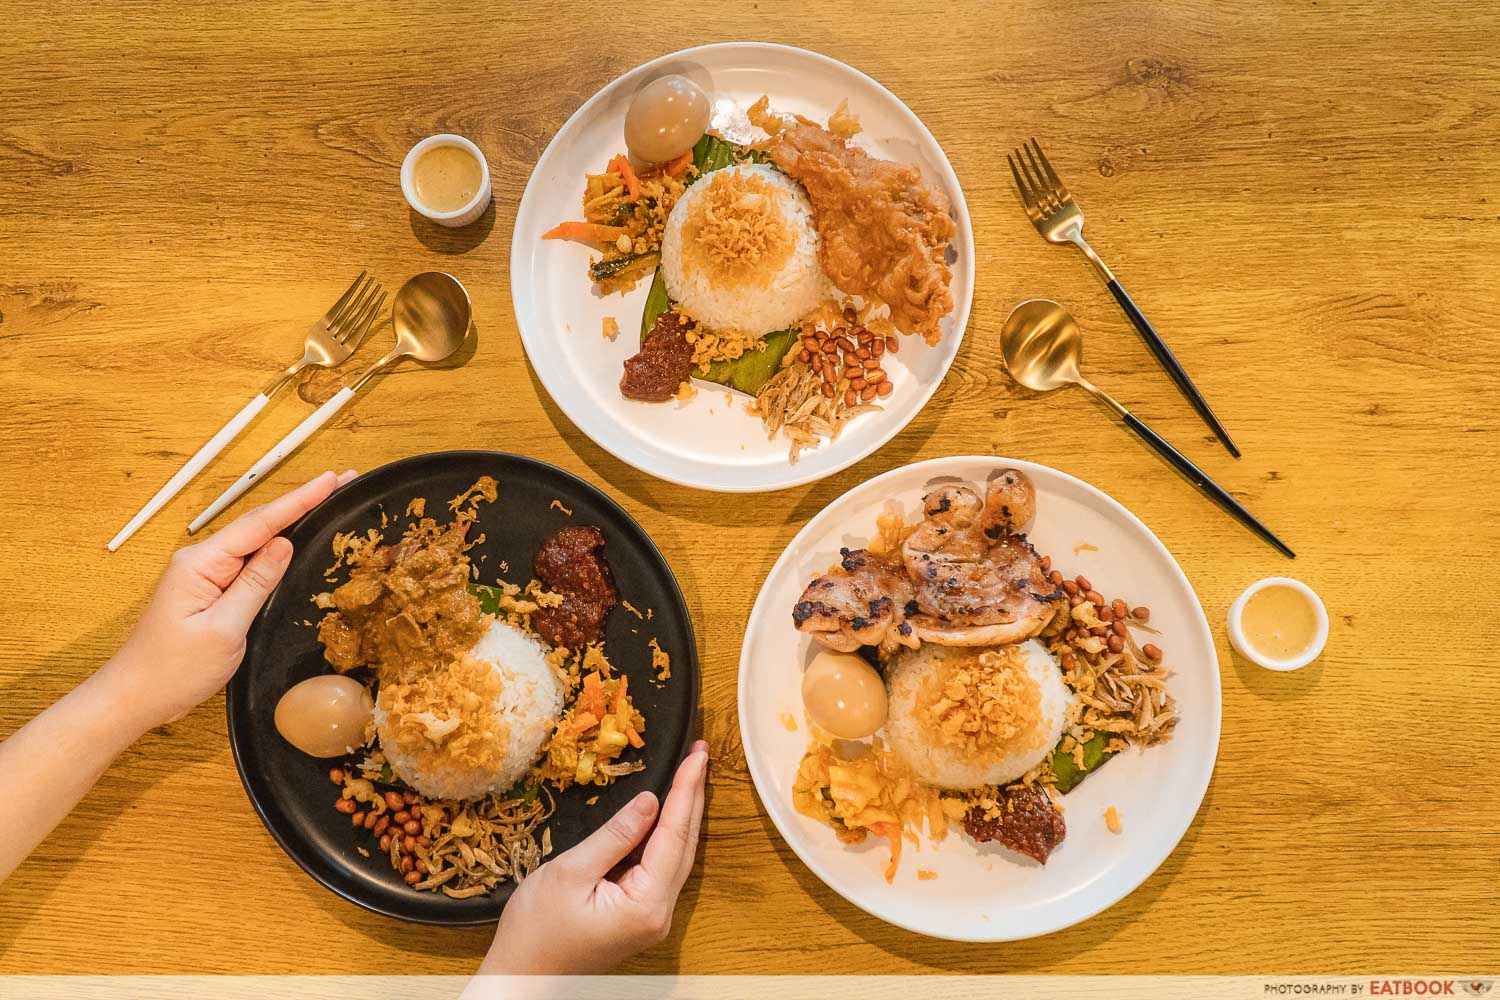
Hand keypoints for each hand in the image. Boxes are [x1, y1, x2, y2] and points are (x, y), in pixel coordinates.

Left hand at [100, 469, 353, 731]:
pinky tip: (296, 541)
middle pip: (259, 524)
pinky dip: (276, 549)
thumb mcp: (223, 629)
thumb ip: (254, 584)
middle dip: (301, 503)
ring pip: (256, 541)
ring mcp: (205, 574)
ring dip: (291, 522)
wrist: (136, 697)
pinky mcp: (211, 590)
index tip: (332, 480)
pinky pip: (249, 562)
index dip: (299, 501)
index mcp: (201, 563)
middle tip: (342, 483)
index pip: (259, 524)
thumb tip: (284, 544)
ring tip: (328, 504)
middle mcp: (202, 560)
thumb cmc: (173, 670)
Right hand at [479, 741, 708, 975]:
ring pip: (677, 856)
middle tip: (700, 754)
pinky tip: (669, 813)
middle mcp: (658, 914)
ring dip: (683, 814)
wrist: (520, 977)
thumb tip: (650, 802)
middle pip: (684, 845)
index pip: (674, 835)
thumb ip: (616, 836)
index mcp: (646, 905)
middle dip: (692, 796)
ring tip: (690, 774)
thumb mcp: (571, 872)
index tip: (696, 756)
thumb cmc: (535, 930)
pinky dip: (667, 835)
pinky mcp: (639, 916)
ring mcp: (651, 918)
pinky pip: (661, 867)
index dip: (686, 791)